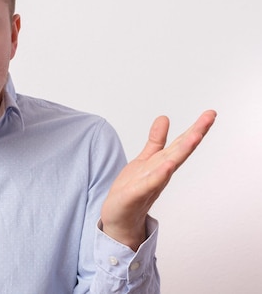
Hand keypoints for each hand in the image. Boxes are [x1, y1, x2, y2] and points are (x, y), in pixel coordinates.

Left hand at [101, 110, 216, 250]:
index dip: (195, 128)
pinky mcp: (135, 194)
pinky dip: (160, 174)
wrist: (119, 218)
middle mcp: (161, 172)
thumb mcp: (145, 159)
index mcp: (163, 163)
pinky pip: (149, 183)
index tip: (210, 113)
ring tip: (195, 135)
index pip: (180, 143)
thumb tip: (165, 118)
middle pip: (180, 151)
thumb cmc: (133, 189)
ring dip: (182, 151)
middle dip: (195, 134)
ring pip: (169, 165)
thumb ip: (156, 140)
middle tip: (210, 117)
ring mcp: (150, 183)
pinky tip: (169, 165)